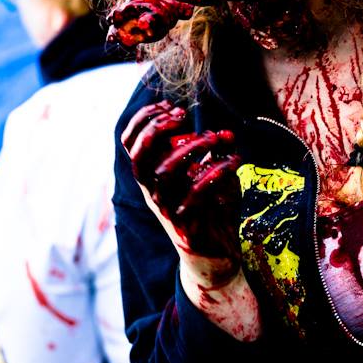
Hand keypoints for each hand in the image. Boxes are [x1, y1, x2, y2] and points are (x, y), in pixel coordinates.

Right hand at [122, 101, 261, 340]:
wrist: (215, 257)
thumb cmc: (210, 210)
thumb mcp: (209, 175)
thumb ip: (214, 155)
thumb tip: (226, 134)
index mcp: (152, 177)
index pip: (129, 144)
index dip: (142, 120)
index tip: (168, 106)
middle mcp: (153, 192)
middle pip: (138, 156)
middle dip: (156, 129)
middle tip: (181, 115)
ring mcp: (167, 210)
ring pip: (165, 171)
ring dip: (191, 147)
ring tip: (214, 137)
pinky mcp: (186, 226)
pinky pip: (196, 194)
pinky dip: (215, 173)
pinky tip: (233, 162)